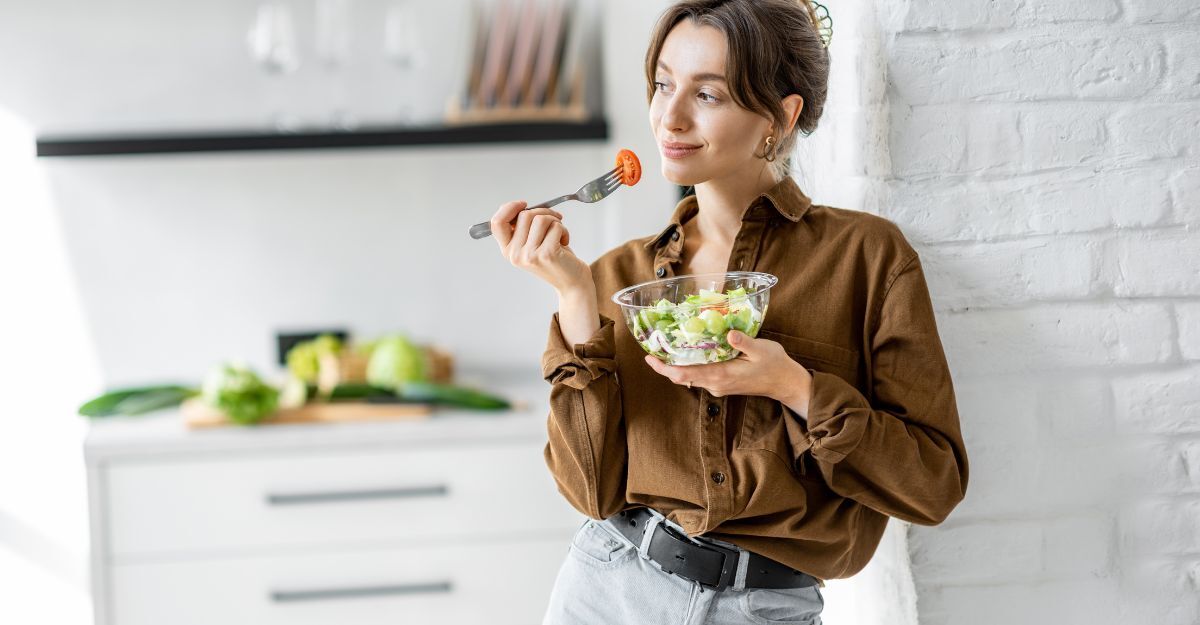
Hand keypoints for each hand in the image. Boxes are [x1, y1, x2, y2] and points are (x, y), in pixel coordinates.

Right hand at [491, 200, 591, 294]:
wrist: (571, 282)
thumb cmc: (554, 258)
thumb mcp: (531, 244)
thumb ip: (522, 228)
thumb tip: (521, 206)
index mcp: (508, 250)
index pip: (497, 223)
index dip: (509, 208)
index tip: (524, 204)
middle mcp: (515, 254)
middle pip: (524, 215)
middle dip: (543, 212)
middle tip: (554, 221)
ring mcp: (529, 255)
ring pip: (540, 219)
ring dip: (555, 221)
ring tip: (558, 233)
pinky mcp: (546, 254)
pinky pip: (555, 226)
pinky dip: (564, 230)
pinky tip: (564, 241)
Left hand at [643, 330, 812, 414]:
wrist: (785, 383)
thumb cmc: (774, 365)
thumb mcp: (762, 349)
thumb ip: (744, 342)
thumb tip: (729, 333)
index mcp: (721, 375)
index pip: (685, 374)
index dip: (665, 367)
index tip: (650, 357)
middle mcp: (715, 384)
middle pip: (682, 377)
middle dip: (665, 365)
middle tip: (651, 349)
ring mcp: (717, 385)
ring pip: (689, 377)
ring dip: (676, 366)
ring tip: (664, 348)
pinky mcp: (721, 384)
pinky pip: (699, 376)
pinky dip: (689, 366)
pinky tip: (686, 353)